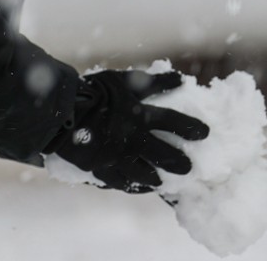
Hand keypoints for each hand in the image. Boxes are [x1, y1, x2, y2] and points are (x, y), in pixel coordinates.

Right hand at [44, 69, 208, 192]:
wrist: (62, 113)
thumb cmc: (95, 92)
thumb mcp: (125, 80)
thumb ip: (153, 82)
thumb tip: (180, 79)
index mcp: (140, 116)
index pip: (173, 123)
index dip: (191, 128)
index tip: (205, 133)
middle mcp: (133, 140)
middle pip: (164, 155)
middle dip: (179, 162)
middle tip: (189, 168)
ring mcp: (118, 158)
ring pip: (144, 173)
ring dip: (157, 178)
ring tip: (164, 183)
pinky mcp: (102, 169)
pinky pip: (122, 183)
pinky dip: (133, 186)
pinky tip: (139, 187)